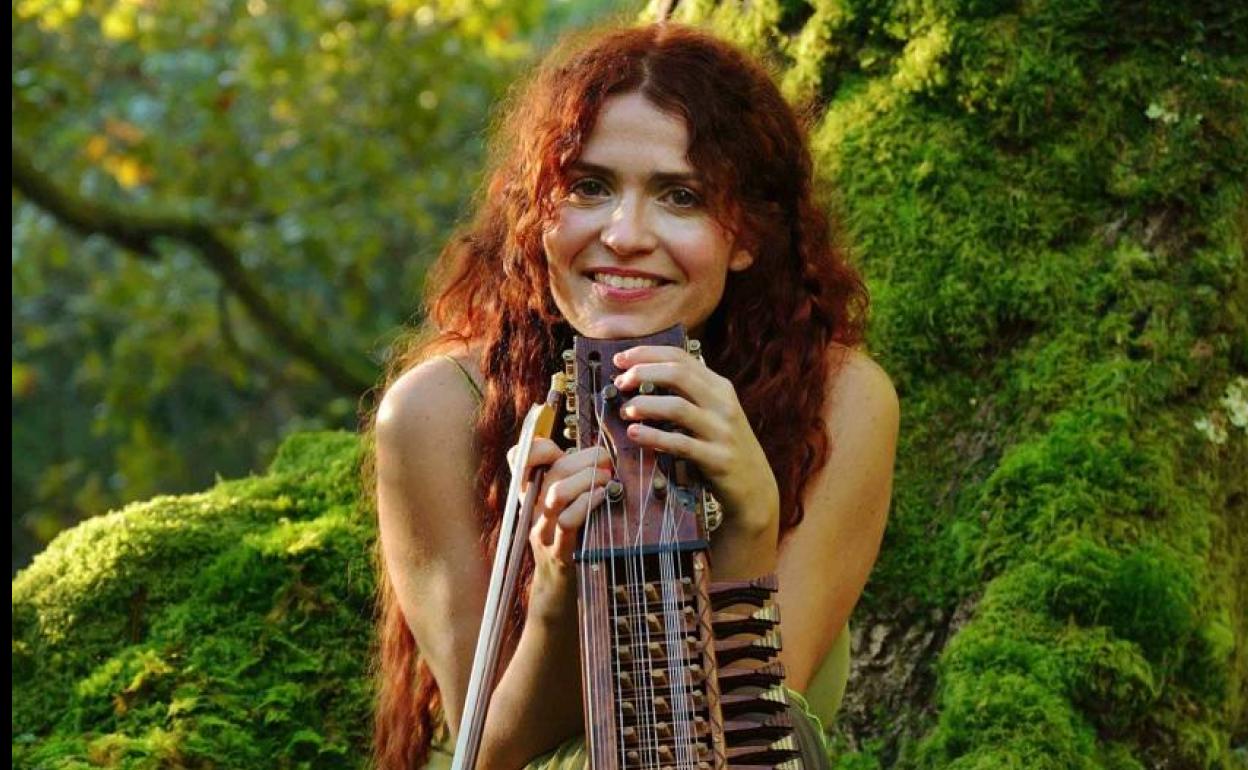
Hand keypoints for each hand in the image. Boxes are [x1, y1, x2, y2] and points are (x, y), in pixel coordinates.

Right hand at [506, 437, 614, 620]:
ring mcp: (542, 530)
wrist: (556, 588)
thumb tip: (598, 451)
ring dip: (586, 479)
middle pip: (551, 470)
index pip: (519, 457)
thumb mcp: (562, 504)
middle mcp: (531, 508)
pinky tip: (603, 496)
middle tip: (606, 460)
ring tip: (606, 479)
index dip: (537, 443)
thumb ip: (570, 478)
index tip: (562, 444)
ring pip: (556, 493)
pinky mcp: (558, 550)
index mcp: (530, 492)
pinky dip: (588, 503)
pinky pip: (568, 521)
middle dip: (583, 458)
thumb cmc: (568, 538)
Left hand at [612, 345, 779, 535]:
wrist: (755, 486)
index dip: (647, 354)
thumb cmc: (724, 446)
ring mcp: (721, 431)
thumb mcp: (714, 412)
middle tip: (620, 383)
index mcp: (720, 387)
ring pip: (677, 407)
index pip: (680, 357)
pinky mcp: (717, 458)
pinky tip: (635, 434)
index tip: (621, 359)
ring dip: (645, 405)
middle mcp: (723, 404)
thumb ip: (688, 393)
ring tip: (625, 410)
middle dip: (642, 373)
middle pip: (677, 374)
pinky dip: (653, 437)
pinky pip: (680, 444)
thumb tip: (644, 376)